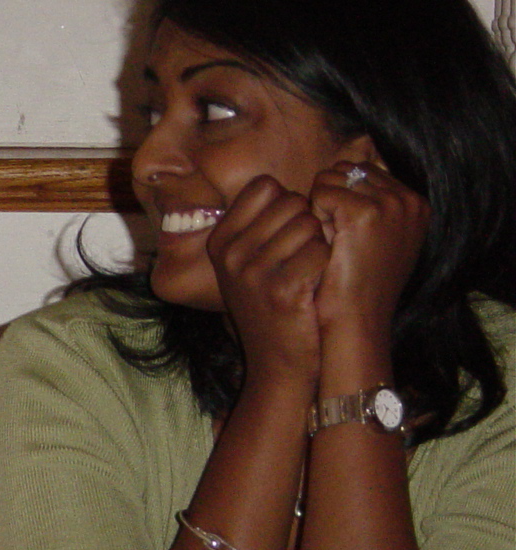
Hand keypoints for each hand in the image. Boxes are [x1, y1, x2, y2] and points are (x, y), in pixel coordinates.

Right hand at [208, 174, 331, 386]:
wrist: (277, 362)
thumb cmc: (271, 306)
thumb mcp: (247, 265)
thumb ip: (258, 225)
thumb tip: (281, 187)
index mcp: (220, 241)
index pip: (264, 186)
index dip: (288, 202)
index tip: (288, 231)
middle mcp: (231, 253)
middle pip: (291, 201)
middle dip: (308, 221)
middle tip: (303, 253)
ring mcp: (253, 272)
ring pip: (309, 223)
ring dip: (320, 243)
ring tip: (309, 270)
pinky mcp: (282, 290)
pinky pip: (321, 250)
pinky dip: (328, 263)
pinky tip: (317, 283)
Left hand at [308, 160, 428, 340]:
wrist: (358, 320)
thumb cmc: (357, 285)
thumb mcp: (375, 238)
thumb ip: (369, 204)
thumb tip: (339, 172)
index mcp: (416, 204)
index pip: (362, 171)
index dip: (342, 199)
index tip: (347, 235)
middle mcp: (409, 199)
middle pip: (347, 169)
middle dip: (331, 198)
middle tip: (336, 238)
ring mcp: (391, 204)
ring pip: (332, 177)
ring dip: (321, 206)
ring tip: (333, 241)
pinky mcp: (365, 212)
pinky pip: (320, 191)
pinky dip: (314, 215)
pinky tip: (327, 243)